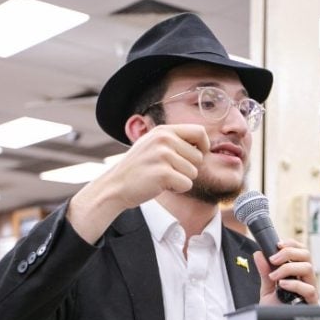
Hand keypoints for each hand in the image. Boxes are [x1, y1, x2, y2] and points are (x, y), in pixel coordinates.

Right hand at [67, 124, 208, 242]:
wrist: (115, 186)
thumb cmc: (138, 168)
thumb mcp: (153, 145)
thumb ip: (174, 140)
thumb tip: (203, 142)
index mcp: (163, 130)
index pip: (199, 131)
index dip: (204, 145)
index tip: (198, 155)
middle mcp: (164, 139)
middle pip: (199, 156)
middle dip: (188, 168)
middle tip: (166, 171)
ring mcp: (163, 155)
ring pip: (193, 172)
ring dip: (181, 179)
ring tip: (161, 177)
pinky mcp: (163, 173)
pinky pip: (186, 184)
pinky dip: (177, 189)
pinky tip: (160, 185)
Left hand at [253, 239, 318, 305]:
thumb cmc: (276, 309)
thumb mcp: (267, 288)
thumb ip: (264, 272)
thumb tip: (258, 254)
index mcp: (297, 272)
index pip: (301, 251)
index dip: (292, 244)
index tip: (278, 244)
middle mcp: (306, 278)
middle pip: (307, 255)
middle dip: (289, 252)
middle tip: (273, 259)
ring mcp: (310, 289)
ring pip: (308, 268)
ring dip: (288, 267)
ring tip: (274, 276)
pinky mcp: (312, 302)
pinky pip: (309, 289)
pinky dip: (295, 284)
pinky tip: (283, 285)